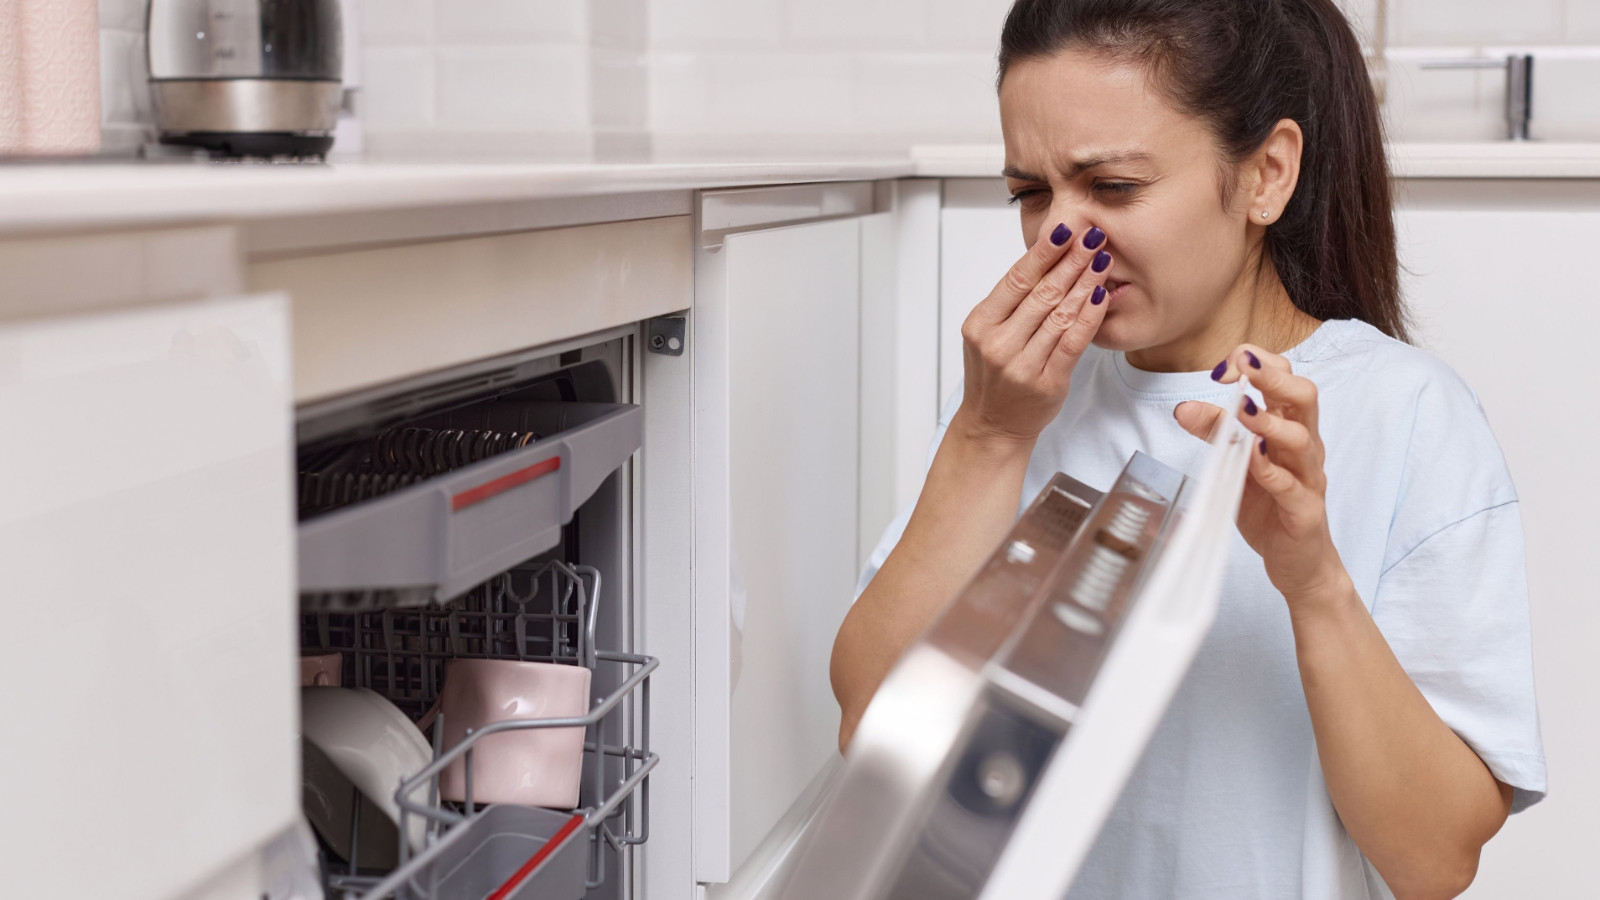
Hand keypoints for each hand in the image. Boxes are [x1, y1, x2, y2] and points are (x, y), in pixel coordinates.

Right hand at [955, 218, 1114, 445]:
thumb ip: (1012, 303)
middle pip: (1041, 293)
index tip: (1065, 229)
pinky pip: (1073, 342)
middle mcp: (998, 344)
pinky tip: (1101, 296)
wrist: (993, 425)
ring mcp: (1022, 365)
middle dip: (1071, 261)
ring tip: (1103, 259)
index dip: (1043, 252)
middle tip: (1093, 236)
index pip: (1016, 279)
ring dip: (1085, 282)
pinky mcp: (1047, 383)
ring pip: (1060, 314)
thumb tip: (1048, 257)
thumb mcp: (989, 334)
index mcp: (980, 325)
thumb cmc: (995, 376)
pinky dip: (1089, 316)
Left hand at [1173, 344, 1347, 605]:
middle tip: (1244, 364)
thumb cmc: (1269, 506)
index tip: (1227, 362)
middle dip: (1274, 375)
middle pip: (1304, 397)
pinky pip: (1293, 488)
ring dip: (1271, 422)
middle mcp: (1304, 447)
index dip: (1261, 363)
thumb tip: (1183, 407)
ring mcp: (1308, 478)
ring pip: (1302, 440)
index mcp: (1290, 428)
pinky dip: (1272, 472)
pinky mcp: (1305, 511)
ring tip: (1245, 411)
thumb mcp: (1235, 464)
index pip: (1286, 380)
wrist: (1298, 562)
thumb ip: (1215, 433)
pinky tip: (1252, 460)